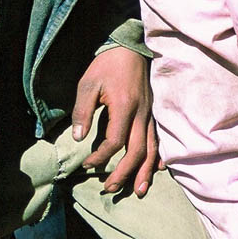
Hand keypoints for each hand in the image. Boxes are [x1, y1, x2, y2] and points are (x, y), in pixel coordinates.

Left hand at [71, 47, 159, 195]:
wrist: (129, 47)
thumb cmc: (107, 65)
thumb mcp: (88, 84)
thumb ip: (82, 111)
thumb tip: (77, 138)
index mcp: (125, 107)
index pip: (115, 142)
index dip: (100, 157)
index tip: (86, 164)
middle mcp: (142, 114)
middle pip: (137, 151)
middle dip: (124, 174)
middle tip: (109, 189)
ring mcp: (151, 113)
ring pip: (152, 148)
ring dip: (144, 172)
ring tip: (137, 191)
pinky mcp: (154, 112)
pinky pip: (159, 138)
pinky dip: (158, 156)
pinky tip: (158, 168)